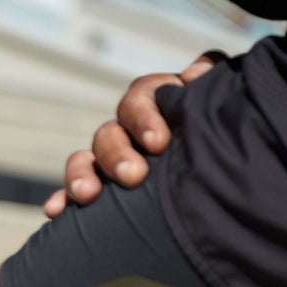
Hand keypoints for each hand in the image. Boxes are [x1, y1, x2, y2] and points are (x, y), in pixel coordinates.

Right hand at [43, 51, 224, 218]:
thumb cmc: (227, 132)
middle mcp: (129, 131)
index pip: (141, 97)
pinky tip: (54, 212)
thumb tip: (194, 74)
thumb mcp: (226, 101)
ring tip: (87, 196)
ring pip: (86, 161)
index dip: (145, 116)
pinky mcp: (101, 192)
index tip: (159, 142)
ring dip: (81, 176)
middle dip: (116, 154)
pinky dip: (62, 201)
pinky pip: (74, 194)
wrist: (232, 172)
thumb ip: (214, 80)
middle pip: (109, 133)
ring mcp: (111, 162)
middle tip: (133, 176)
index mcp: (158, 104)